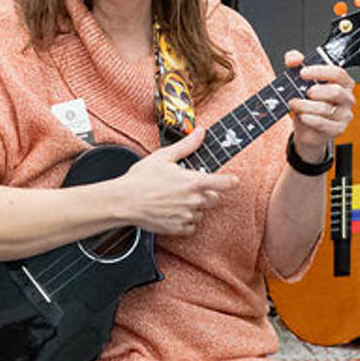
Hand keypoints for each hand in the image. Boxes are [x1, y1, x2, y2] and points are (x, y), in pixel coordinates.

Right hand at [115, 126, 236, 237]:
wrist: (125, 201)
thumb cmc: (142, 178)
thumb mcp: (164, 156)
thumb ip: (186, 145)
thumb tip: (200, 132)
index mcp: (193, 182)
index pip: (222, 183)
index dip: (230, 181)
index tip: (234, 181)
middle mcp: (193, 200)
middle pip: (213, 199)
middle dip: (205, 193)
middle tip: (187, 188)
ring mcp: (187, 216)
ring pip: (201, 212)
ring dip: (194, 207)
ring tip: (175, 199)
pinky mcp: (178, 228)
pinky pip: (191, 226)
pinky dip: (185, 220)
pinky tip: (172, 211)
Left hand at [283, 51, 354, 165]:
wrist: (308, 128)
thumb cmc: (309, 102)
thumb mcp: (301, 80)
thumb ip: (296, 63)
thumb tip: (293, 58)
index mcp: (343, 83)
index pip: (338, 73)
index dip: (320, 71)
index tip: (303, 72)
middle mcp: (346, 98)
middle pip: (336, 92)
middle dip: (316, 91)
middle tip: (304, 92)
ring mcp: (344, 115)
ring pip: (326, 109)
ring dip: (306, 106)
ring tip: (295, 103)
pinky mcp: (338, 129)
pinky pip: (324, 124)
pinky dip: (311, 119)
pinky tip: (303, 116)